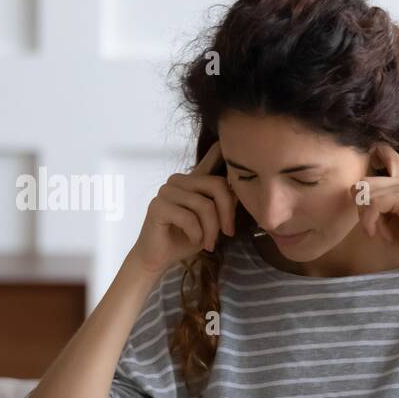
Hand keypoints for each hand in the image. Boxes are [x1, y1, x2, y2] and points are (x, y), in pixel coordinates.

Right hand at [129, 140, 236, 276]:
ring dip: (211, 229)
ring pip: (204, 205)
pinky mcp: (157, 205)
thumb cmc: (188, 238)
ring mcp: (167, 190)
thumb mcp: (213, 221)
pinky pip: (188, 217)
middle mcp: (180, 180)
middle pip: (217, 186)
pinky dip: (197, 233)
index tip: (228, 140)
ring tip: (209, 242)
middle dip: (227, 214)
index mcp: (194, 181)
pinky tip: (194, 240)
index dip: (221, 150)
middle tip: (227, 233)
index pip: (210, 159)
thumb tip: (241, 190)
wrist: (160, 257)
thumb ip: (224, 203)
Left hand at [353, 143, 398, 280]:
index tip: (366, 176)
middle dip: (360, 205)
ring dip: (364, 216)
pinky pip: (374, 203)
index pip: (389, 155)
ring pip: (368, 191)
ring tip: (375, 231)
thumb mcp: (385, 219)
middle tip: (369, 225)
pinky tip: (375, 233)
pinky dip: (369, 220)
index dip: (374, 155)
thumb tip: (353, 188)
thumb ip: (373, 201)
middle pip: (366, 180)